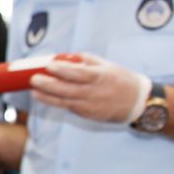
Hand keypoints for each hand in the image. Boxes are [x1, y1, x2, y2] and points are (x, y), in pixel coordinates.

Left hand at [30, 53, 150, 123]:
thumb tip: (65, 57)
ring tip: (34, 92)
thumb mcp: (107, 66)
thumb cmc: (122, 80)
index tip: (49, 66)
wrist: (139, 103)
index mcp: (101, 76)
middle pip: (68, 90)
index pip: (79, 74)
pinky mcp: (89, 115)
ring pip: (66, 102)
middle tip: (34, 80)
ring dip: (48, 97)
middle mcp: (95, 92)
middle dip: (49, 85)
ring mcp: (92, 106)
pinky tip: (45, 98)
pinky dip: (57, 103)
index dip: (63, 71)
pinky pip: (70, 108)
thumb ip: (86, 61)